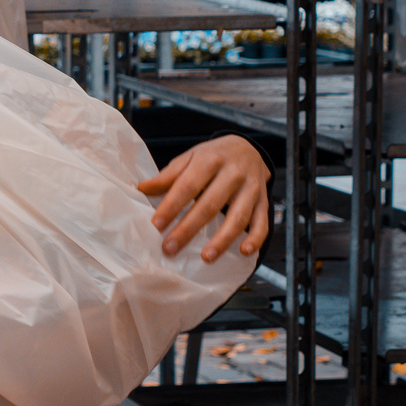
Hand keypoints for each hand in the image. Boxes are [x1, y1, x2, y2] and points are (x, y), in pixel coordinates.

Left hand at [137, 135, 270, 262]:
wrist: (247, 148)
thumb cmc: (212, 157)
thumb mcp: (189, 158)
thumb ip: (168, 176)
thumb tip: (141, 189)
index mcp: (209, 160)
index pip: (187, 186)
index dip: (171, 206)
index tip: (156, 225)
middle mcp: (232, 173)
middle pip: (210, 205)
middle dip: (189, 228)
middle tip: (170, 248)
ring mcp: (251, 188)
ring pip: (238, 217)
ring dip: (222, 239)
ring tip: (206, 257)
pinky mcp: (264, 201)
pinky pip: (262, 222)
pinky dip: (256, 237)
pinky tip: (244, 251)